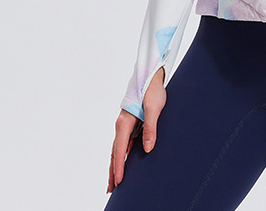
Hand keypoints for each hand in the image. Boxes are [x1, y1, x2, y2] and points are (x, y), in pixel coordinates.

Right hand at [107, 67, 165, 192]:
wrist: (152, 76)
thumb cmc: (152, 91)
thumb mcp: (154, 108)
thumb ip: (150, 128)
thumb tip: (148, 149)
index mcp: (124, 122)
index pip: (120, 150)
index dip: (119, 167)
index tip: (118, 182)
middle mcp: (122, 125)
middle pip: (115, 152)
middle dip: (113, 171)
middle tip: (111, 189)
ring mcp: (126, 125)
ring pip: (118, 149)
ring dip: (116, 164)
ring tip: (115, 181)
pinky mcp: (131, 124)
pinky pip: (125, 143)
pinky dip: (123, 155)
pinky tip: (125, 162)